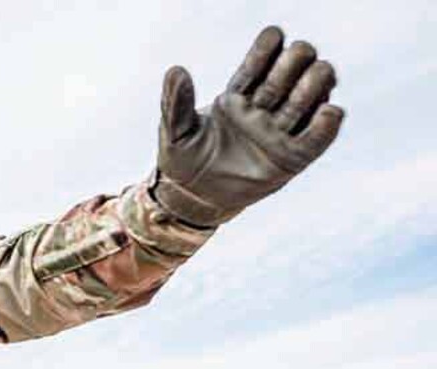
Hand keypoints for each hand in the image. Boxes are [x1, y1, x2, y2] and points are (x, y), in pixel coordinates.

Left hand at [153, 26, 344, 226]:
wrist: (191, 198)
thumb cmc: (183, 160)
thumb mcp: (175, 131)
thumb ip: (176, 101)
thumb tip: (175, 70)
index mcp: (236, 98)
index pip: (255, 68)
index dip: (265, 50)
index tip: (275, 34)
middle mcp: (262, 110)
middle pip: (286, 79)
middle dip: (296, 62)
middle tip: (301, 52)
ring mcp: (278, 133)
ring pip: (305, 102)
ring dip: (316, 84)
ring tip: (322, 71)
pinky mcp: (291, 159)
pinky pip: (315, 141)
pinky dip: (326, 126)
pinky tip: (331, 110)